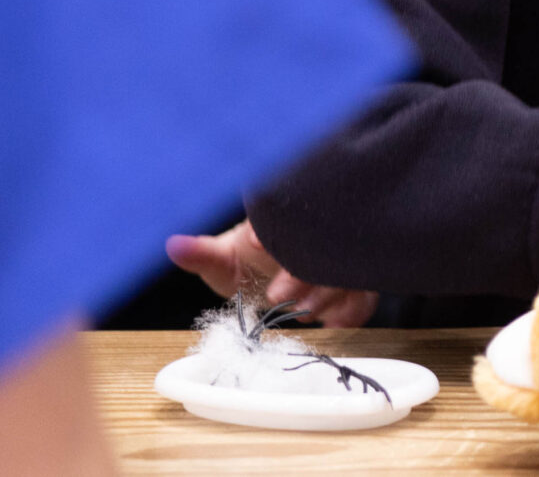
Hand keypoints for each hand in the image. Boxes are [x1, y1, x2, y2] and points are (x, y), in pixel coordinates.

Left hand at [164, 222, 375, 327]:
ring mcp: (341, 259)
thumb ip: (202, 254)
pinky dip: (351, 311)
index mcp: (285, 221)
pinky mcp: (356, 284)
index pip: (287, 215)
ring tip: (302, 312)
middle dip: (302, 273)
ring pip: (347, 272)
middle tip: (277, 295)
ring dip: (326, 295)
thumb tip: (173, 244)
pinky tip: (333, 322)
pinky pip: (365, 296)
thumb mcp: (222, 259)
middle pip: (323, 245)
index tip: (257, 245)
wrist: (277, 274)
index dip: (274, 231)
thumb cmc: (248, 263)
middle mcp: (319, 235)